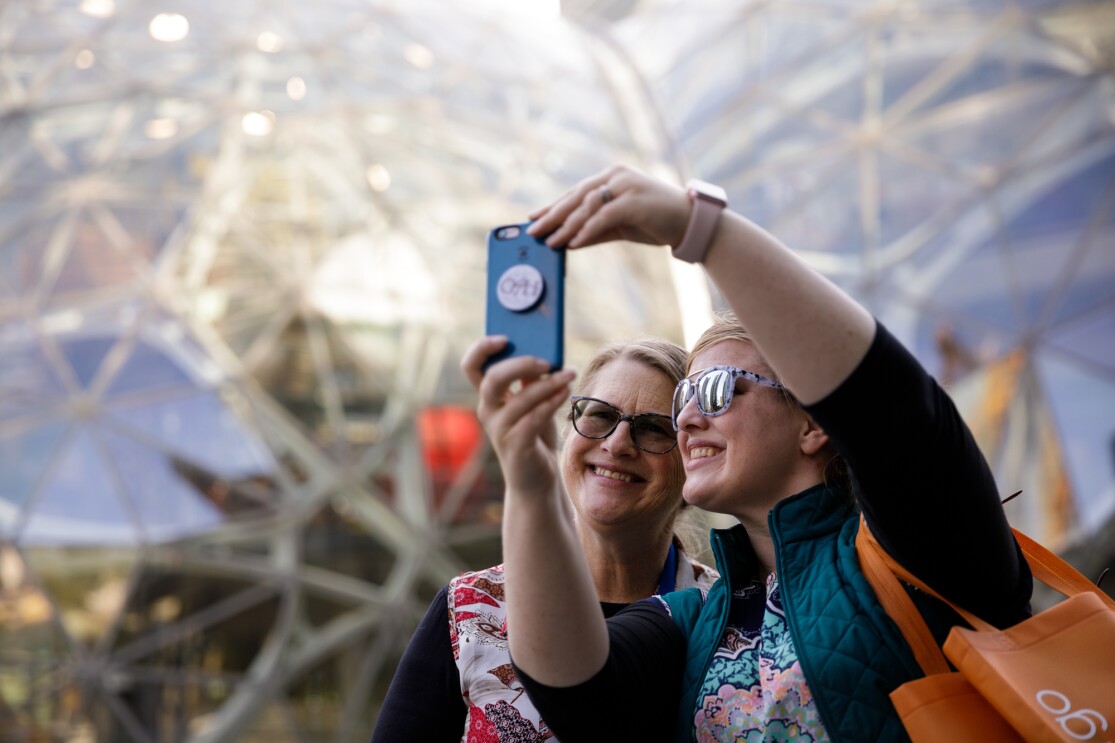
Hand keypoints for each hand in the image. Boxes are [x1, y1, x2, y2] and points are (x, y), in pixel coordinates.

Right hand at [461, 336, 575, 499]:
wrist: (535, 479)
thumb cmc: (534, 435)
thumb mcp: (531, 403)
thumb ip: (530, 380)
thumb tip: (542, 353)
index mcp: (488, 397)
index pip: (471, 367)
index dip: (481, 349)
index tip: (505, 338)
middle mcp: (488, 411)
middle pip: (493, 378)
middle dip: (521, 364)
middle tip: (547, 361)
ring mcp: (500, 430)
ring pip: (521, 398)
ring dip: (549, 383)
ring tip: (570, 374)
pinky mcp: (516, 446)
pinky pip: (534, 418)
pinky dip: (552, 402)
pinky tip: (566, 393)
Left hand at [526, 164, 690, 250]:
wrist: (689, 223)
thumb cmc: (654, 222)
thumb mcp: (619, 226)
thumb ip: (594, 230)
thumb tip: (567, 241)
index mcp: (612, 176)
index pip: (576, 191)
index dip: (553, 206)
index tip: (533, 218)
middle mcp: (616, 175)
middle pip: (577, 196)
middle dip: (553, 215)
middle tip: (533, 231)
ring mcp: (626, 185)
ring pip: (587, 206)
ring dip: (567, 226)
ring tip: (550, 242)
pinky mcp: (634, 200)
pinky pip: (604, 216)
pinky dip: (587, 230)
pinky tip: (573, 242)